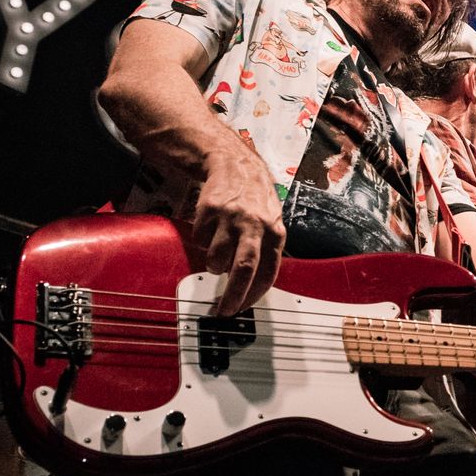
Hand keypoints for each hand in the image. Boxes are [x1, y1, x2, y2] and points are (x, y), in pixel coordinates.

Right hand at [191, 152, 285, 315]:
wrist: (236, 165)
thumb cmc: (256, 200)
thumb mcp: (272, 224)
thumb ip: (266, 252)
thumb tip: (255, 287)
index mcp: (275, 233)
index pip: (267, 273)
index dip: (253, 296)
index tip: (242, 308)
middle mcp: (255, 225)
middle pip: (243, 269)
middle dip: (232, 295)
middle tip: (223, 310)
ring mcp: (231, 218)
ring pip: (216, 258)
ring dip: (214, 264)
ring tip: (218, 253)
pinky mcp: (210, 210)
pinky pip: (200, 239)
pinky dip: (202, 241)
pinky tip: (211, 229)